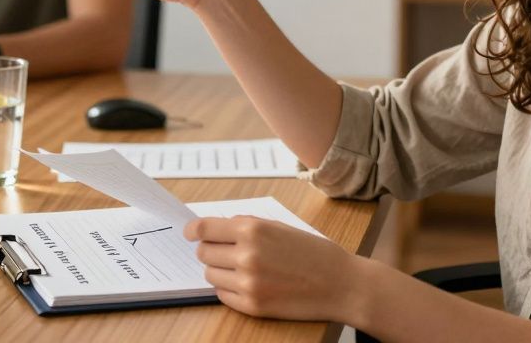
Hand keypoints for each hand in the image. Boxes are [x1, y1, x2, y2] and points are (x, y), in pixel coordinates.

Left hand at [184, 215, 358, 321]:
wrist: (340, 284)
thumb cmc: (313, 252)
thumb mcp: (279, 227)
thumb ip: (247, 225)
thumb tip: (217, 228)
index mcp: (252, 229)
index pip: (204, 228)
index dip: (193, 230)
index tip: (190, 233)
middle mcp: (246, 255)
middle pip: (204, 252)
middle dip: (211, 250)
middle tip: (226, 251)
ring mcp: (248, 283)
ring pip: (210, 274)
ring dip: (220, 270)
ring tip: (242, 269)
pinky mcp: (252, 306)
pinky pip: (223, 295)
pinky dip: (229, 288)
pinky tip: (248, 284)